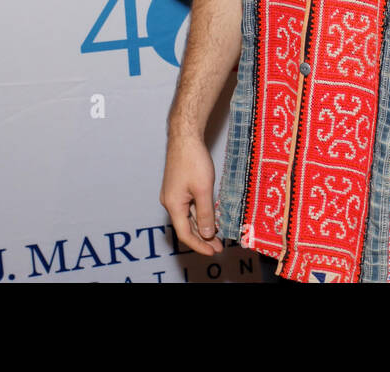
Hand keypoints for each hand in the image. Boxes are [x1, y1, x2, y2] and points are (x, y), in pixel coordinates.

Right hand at [160, 130, 223, 255]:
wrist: (185, 137)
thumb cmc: (193, 160)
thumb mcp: (203, 189)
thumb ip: (205, 213)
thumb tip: (206, 234)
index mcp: (173, 205)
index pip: (185, 234)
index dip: (199, 245)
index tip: (213, 252)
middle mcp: (170, 201)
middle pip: (186, 227)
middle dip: (203, 239)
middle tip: (219, 247)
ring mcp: (173, 194)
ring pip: (188, 216)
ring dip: (202, 227)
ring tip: (217, 236)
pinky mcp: (179, 186)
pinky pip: (189, 206)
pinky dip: (199, 215)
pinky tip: (211, 217)